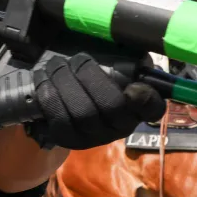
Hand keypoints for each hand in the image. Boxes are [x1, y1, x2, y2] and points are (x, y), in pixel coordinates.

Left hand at [26, 53, 165, 149]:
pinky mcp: (69, 140)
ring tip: (57, 66)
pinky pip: (60, 120)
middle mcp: (119, 126)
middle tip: (76, 60)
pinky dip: (49, 95)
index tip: (131, 87)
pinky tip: (44, 79)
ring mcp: (94, 137)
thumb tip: (133, 56)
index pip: (152, 107)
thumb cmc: (91, 77)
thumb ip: (125, 58)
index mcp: (136, 105)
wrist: (62, 99)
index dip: (144, 99)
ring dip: (65, 81)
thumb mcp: (112, 63)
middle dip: (88, 75)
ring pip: (83, 113)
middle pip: (111, 105)